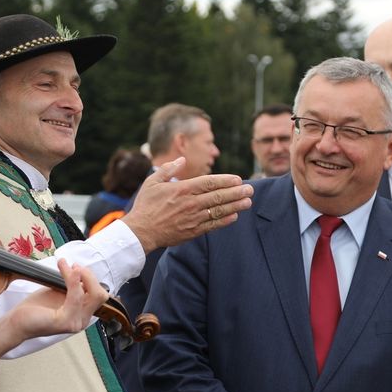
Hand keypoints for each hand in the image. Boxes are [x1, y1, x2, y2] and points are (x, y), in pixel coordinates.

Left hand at [0, 261, 106, 363]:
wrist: (17, 322)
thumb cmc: (35, 309)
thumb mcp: (59, 293)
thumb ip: (72, 287)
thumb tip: (80, 271)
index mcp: (82, 314)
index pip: (99, 294)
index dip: (90, 278)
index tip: (76, 266)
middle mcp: (81, 321)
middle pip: (100, 294)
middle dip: (89, 276)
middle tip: (74, 266)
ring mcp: (75, 323)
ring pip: (91, 294)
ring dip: (78, 275)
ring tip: (64, 265)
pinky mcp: (65, 322)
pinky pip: (76, 297)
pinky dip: (73, 281)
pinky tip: (66, 271)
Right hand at [121, 158, 253, 252]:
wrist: (141, 232)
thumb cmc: (146, 205)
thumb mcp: (153, 182)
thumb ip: (169, 169)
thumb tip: (182, 160)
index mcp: (182, 189)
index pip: (209, 182)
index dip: (225, 180)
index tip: (238, 179)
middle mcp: (190, 203)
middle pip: (218, 196)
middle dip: (236, 192)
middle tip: (250, 189)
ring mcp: (193, 218)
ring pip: (218, 211)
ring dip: (235, 206)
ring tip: (248, 202)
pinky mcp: (192, 231)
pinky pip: (212, 225)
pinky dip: (225, 221)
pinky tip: (235, 216)